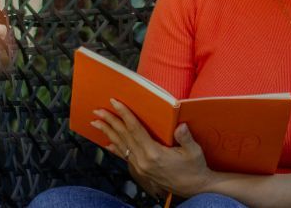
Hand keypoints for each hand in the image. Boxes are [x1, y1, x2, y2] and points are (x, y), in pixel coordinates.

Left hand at [90, 98, 213, 197]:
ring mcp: (141, 166)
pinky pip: (125, 156)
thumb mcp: (194, 152)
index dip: (124, 115)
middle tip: (98, 110)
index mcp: (155, 154)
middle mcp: (144, 160)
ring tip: (96, 122)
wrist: (194, 188)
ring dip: (108, 132)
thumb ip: (186, 138)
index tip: (115, 103)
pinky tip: (107, 143)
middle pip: (123, 136)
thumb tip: (180, 126)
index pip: (135, 130)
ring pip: (121, 145)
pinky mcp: (141, 170)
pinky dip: (115, 148)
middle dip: (110, 121)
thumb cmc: (194, 168)